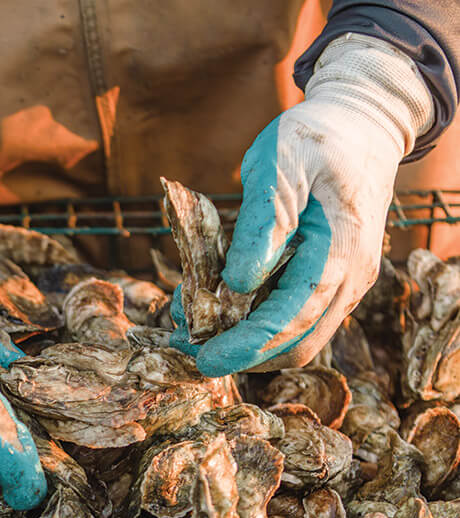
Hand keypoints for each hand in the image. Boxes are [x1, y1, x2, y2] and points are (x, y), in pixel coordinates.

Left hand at [176, 34, 432, 375]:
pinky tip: (218, 306)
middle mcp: (352, 278)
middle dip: (241, 354)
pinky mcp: (332, 281)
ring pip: (297, 339)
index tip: (205, 359)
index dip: (246, 344)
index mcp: (341, 251)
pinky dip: (257, 323)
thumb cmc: (316, 140)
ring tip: (193, 325)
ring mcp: (347, 283)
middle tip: (187, 346)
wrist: (362, 126)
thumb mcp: (279, 168)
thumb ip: (262, 226)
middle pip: (297, 345)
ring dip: (246, 343)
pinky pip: (296, 318)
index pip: (292, 317)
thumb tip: (238, 283)